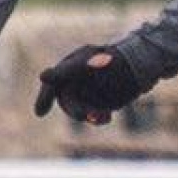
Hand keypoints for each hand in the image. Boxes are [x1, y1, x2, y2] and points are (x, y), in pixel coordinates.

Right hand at [32, 40, 152, 124]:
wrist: (137, 64)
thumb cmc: (112, 58)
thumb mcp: (89, 61)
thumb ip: (69, 70)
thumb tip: (43, 77)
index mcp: (69, 69)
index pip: (52, 85)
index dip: (44, 99)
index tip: (40, 113)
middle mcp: (75, 83)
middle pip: (67, 102)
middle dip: (75, 110)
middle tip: (85, 116)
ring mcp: (87, 94)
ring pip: (80, 110)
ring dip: (88, 116)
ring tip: (102, 117)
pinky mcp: (100, 103)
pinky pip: (95, 115)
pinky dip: (99, 119)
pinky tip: (106, 118)